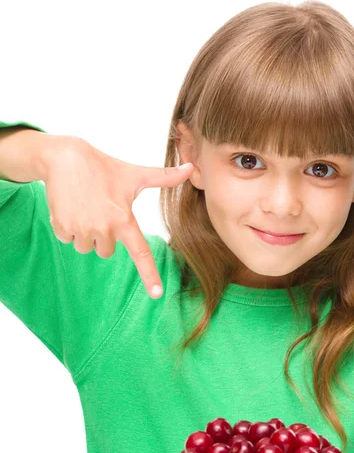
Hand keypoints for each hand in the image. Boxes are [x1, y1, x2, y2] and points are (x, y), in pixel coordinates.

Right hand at [42, 136, 194, 298]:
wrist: (65, 157)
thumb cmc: (105, 167)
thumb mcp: (135, 174)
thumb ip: (164, 178)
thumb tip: (191, 168)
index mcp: (125, 220)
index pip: (141, 253)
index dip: (150, 275)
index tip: (157, 294)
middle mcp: (105, 228)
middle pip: (107, 252)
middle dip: (104, 236)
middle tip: (101, 210)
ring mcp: (82, 229)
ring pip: (86, 247)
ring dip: (85, 232)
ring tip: (85, 207)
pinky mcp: (62, 226)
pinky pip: (67, 239)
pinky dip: (68, 226)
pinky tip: (71, 207)